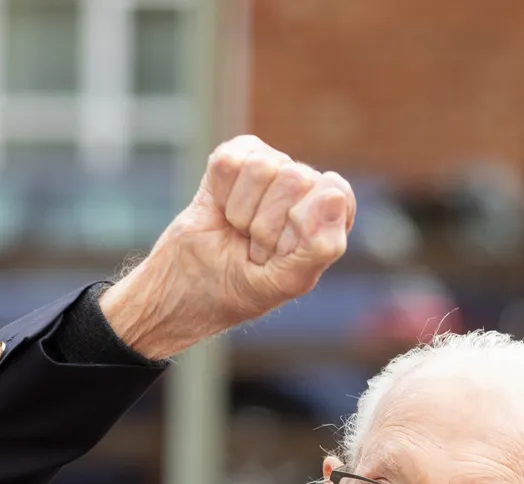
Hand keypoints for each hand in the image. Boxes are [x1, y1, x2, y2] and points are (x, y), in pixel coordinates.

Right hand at [100, 135, 355, 359]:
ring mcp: (270, 166)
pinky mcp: (234, 156)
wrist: (188, 287)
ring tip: (239, 231)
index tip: (282, 254)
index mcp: (332, 213)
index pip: (333, 195)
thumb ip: (321, 246)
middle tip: (255, 247)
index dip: (302, 227)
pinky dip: (219, 194)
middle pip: (295, 178)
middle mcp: (305, 184)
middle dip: (267, 225)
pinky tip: (220, 210)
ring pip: (260, 168)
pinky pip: (229, 162)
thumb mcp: (288, 280)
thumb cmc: (244, 287)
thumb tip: (334, 194)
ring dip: (241, 212)